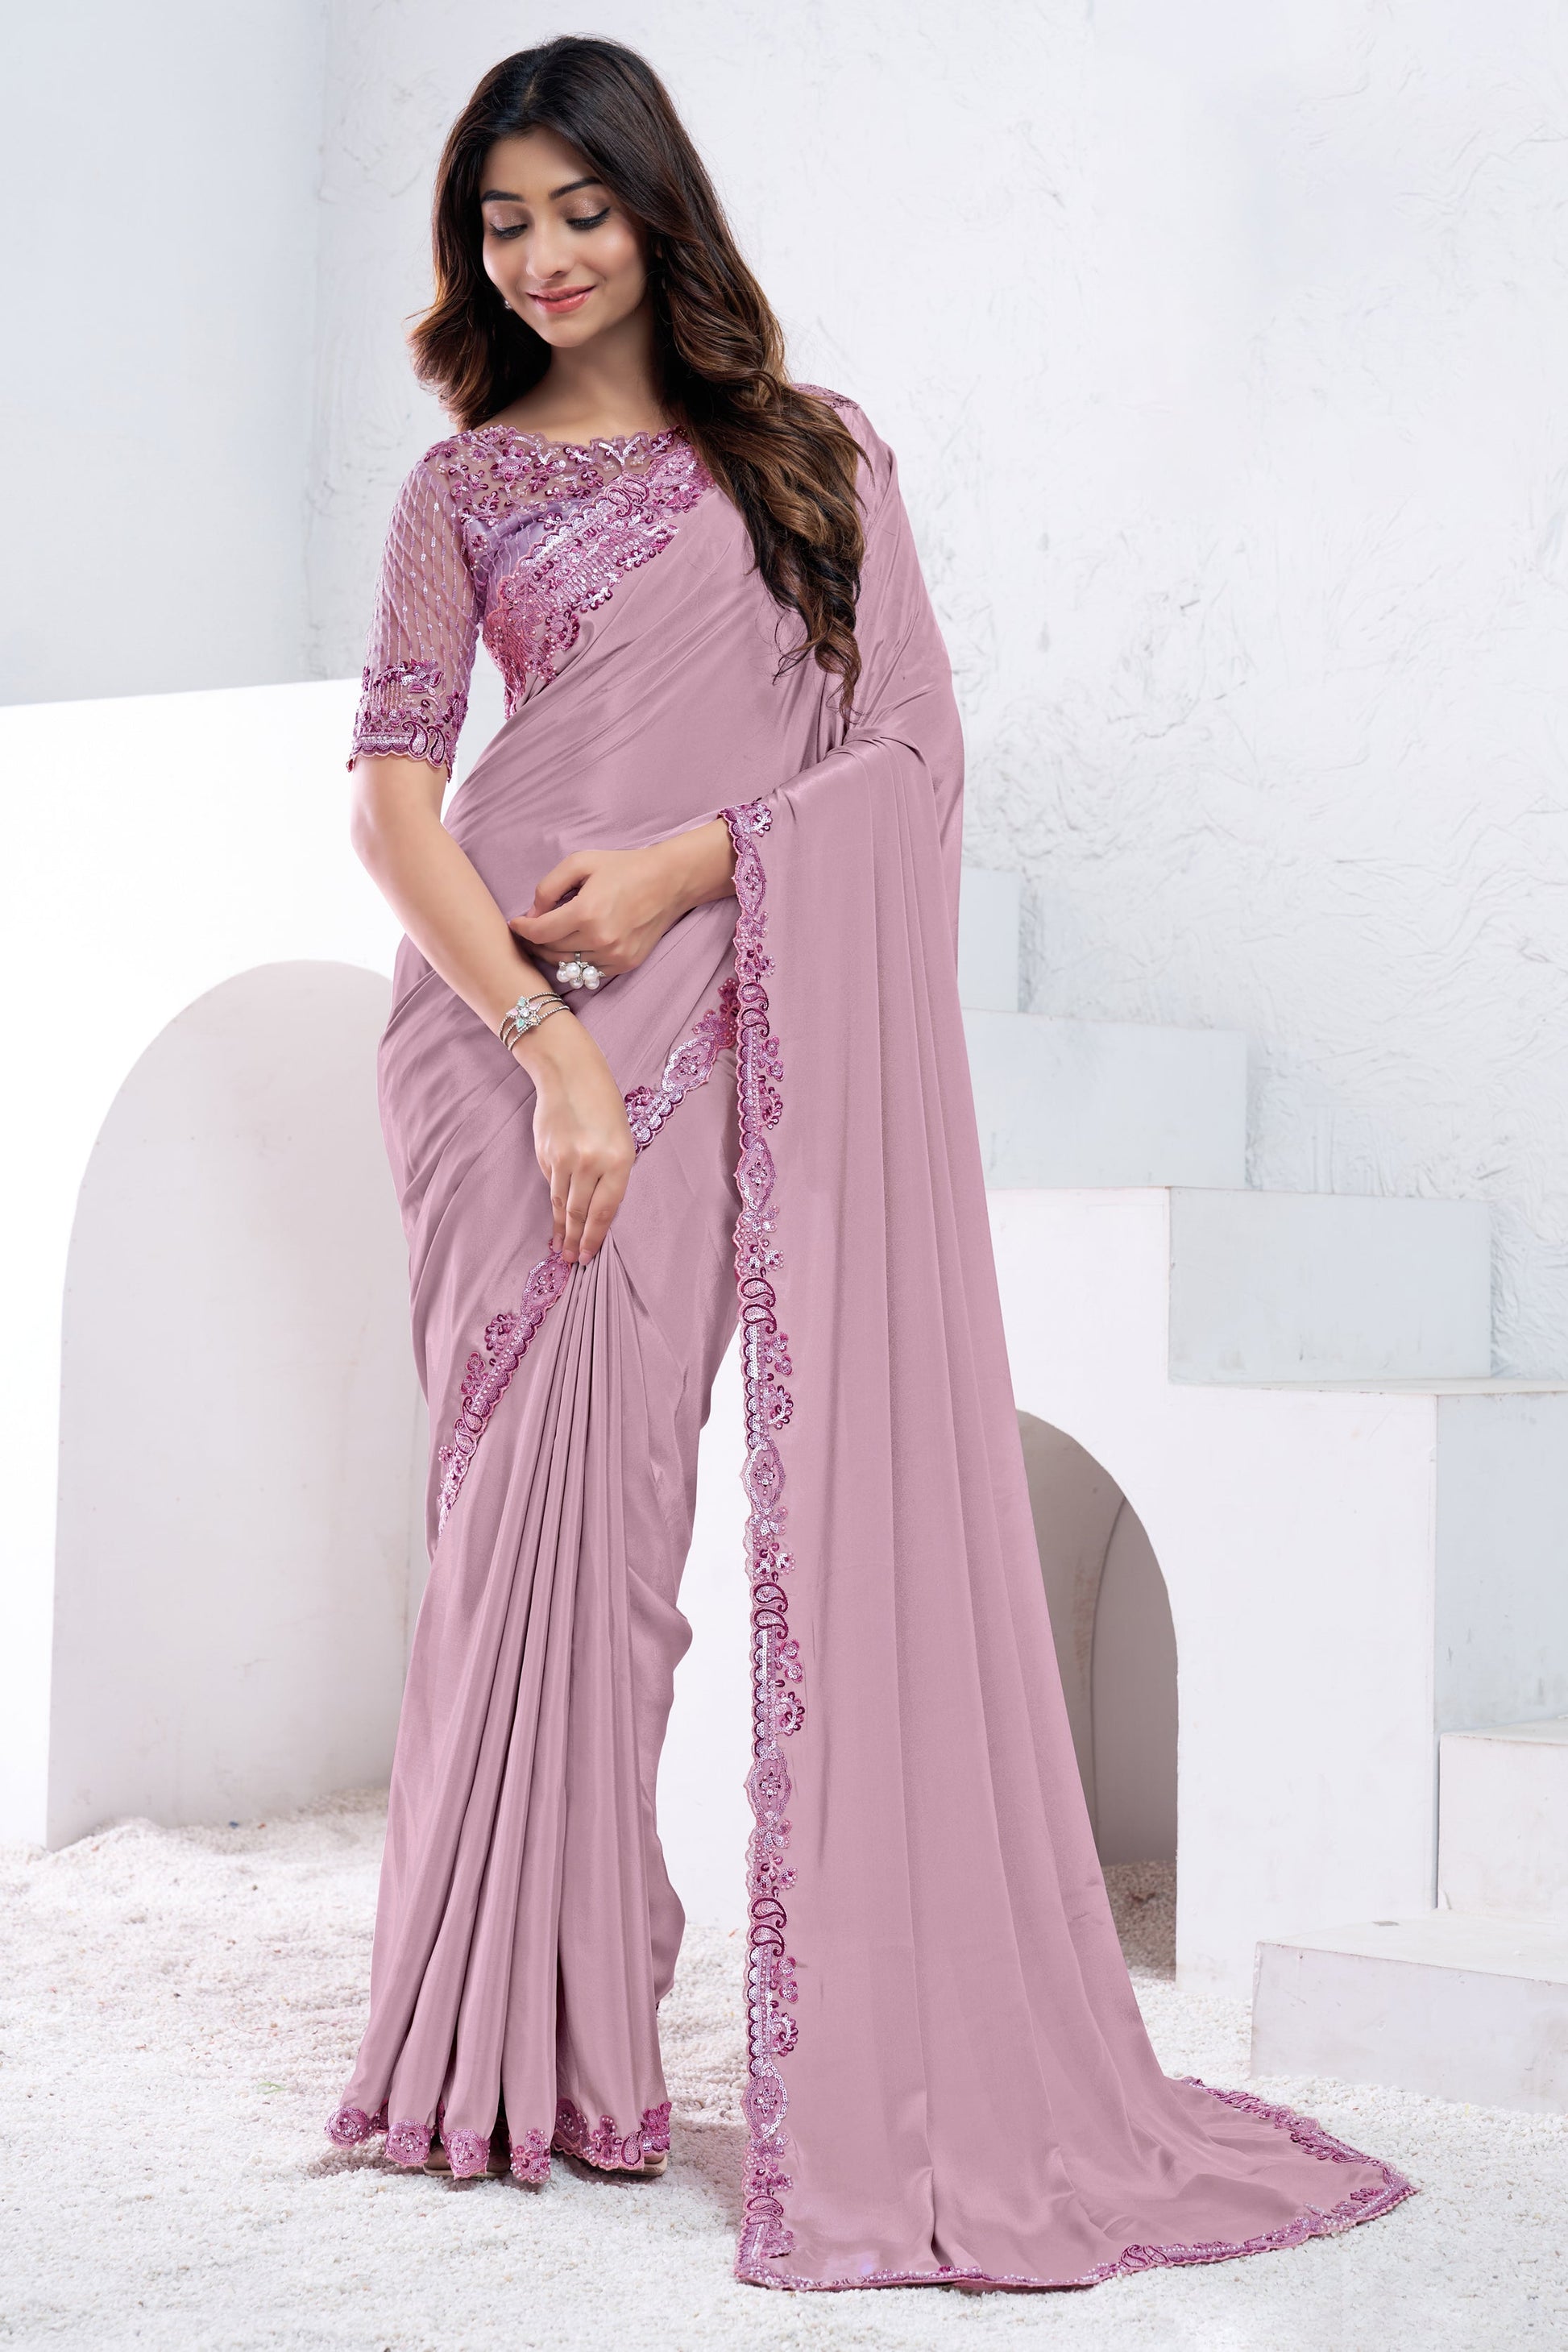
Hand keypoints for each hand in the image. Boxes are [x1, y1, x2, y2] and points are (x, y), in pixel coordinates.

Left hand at [508, 823, 734, 978]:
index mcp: (587, 913)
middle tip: (529, 930)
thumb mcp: (580, 863)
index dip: (522, 929)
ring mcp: (614, 956)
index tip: (516, 923)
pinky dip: (576, 961)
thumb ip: (549, 888)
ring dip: (553, 953)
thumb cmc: (622, 868)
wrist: (667, 882)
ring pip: (568, 966)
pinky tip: (574, 945)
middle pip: (550, 952)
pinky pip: (589, 971)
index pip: (540, 933)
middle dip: (535, 941)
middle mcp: (600, 940)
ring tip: (549, 938)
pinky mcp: (625, 964)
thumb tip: (532, 915)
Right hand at [515, 1015, 634, 1263]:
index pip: (605, 1209)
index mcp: (619, 1159)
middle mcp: (592, 1161)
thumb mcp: (621, 1140)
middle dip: (577, 1240)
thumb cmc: (603, 1108)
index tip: (589, 1255)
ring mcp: (565, 1158)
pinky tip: (554, 1218)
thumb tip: (594, 1213)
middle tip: (573, 1261)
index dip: (595, 1236)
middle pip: (581, 1212)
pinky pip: (551, 1184)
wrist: (571, 1075)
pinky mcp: (546, 1154)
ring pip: (562, 1203)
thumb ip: (611, 1176)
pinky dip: (554, 1204)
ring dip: (562, 1229)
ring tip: (561, 1249)